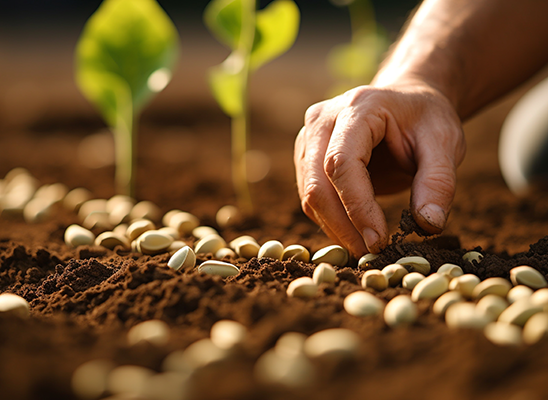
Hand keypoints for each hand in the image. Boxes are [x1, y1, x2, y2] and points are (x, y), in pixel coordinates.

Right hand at [294, 82, 465, 256]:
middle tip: (371, 255)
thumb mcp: (446, 142)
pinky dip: (331, 221)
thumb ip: (439, 182)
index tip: (379, 241)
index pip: (342, 163)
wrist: (406, 103)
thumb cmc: (425, 120)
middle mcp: (322, 119)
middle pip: (316, 183)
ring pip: (309, 195)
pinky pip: (311, 197)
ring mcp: (309, 138)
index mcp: (358, 108)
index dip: (357, 206)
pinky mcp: (306, 158)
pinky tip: (355, 233)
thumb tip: (428, 225)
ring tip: (367, 248)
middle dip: (342, 225)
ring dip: (335, 228)